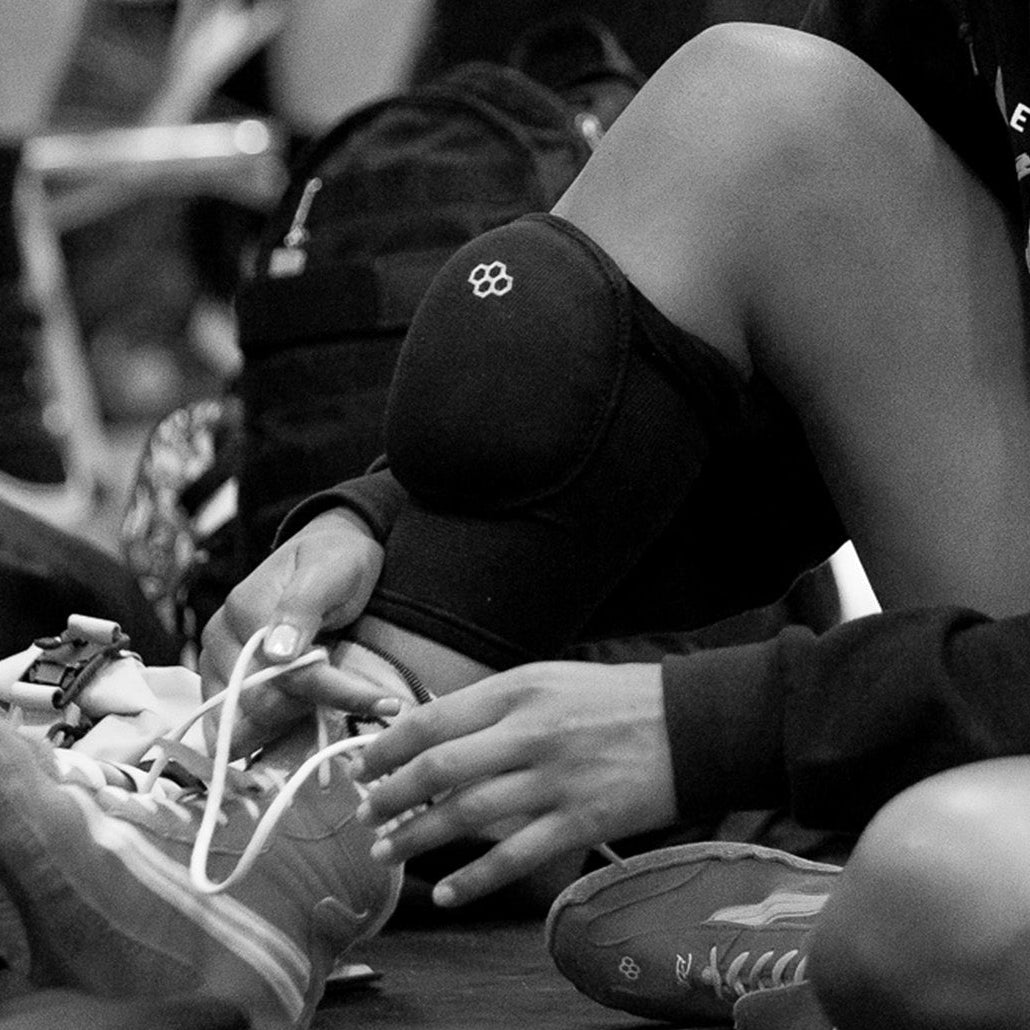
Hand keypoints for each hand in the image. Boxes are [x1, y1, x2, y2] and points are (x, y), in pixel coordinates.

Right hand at [198, 508, 395, 754]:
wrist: (329, 551)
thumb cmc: (336, 559)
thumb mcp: (330, 570)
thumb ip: (302, 606)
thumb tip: (276, 653)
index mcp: (244, 610)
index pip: (285, 674)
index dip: (333, 692)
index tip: (386, 702)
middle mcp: (221, 640)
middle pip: (260, 705)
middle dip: (309, 709)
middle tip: (360, 698)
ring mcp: (218, 665)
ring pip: (248, 724)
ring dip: (291, 726)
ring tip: (332, 707)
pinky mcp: (225, 685)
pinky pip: (240, 726)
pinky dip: (271, 735)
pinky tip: (303, 727)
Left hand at [351, 661, 676, 905]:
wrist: (690, 724)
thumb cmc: (616, 698)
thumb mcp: (550, 679)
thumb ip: (496, 704)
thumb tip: (437, 733)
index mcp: (519, 690)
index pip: (433, 719)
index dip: (388, 746)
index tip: (363, 764)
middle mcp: (530, 733)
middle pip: (438, 768)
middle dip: (389, 795)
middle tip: (364, 812)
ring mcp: (554, 781)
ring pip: (466, 815)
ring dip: (416, 837)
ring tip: (385, 851)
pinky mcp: (579, 822)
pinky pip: (513, 857)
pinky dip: (472, 878)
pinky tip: (444, 891)